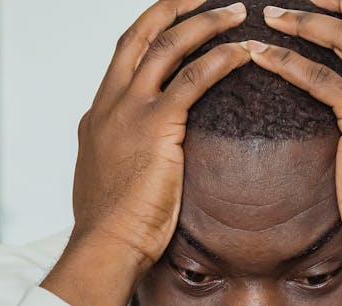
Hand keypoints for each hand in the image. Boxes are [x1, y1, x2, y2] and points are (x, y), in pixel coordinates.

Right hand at [43, 0, 248, 305]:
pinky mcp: (154, 127)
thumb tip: (138, 164)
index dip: (151, 31)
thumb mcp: (109, 183)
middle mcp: (110, 103)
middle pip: (141, 33)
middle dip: (174, 6)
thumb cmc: (112, 229)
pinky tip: (243, 51)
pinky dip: (219, 59)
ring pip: (168, 44)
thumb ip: (122, 161)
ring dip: (205, 22)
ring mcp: (129, 111)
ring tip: (237, 11)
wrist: (105, 245)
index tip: (174, 18)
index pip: (125, 56)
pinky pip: (192, 79)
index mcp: (98, 115)